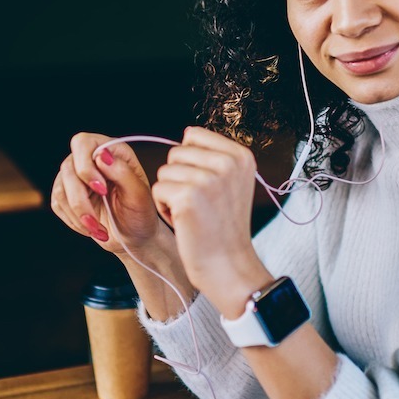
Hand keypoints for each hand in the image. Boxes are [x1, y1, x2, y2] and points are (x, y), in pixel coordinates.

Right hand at [50, 132, 166, 257]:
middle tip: (96, 221)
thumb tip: (102, 155)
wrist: (134, 236)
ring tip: (97, 229)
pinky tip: (91, 228)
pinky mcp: (66, 194)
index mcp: (112, 151)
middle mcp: (90, 159)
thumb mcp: (139, 196)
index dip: (86, 167)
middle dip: (80, 200)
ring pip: (60, 189)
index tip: (101, 190)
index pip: (83, 143)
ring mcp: (75, 176)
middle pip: (68, 169)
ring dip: (78, 215)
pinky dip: (73, 220)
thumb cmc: (140, 214)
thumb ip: (123, 173)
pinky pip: (57, 204)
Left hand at [151, 127, 271, 314]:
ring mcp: (208, 179)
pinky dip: (164, 208)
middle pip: (176, 152)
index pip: (194, 135)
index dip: (191, 163)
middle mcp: (228, 163)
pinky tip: (184, 222)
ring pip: (164, 171)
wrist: (229, 265)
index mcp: (241, 155)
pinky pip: (157, 189)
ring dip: (170, 194)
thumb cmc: (224, 226)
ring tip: (192, 213)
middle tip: (200, 204)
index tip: (208, 189)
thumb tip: (187, 133)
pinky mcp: (187, 196)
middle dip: (179, 178)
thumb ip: (214, 156)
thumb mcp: (232, 182)